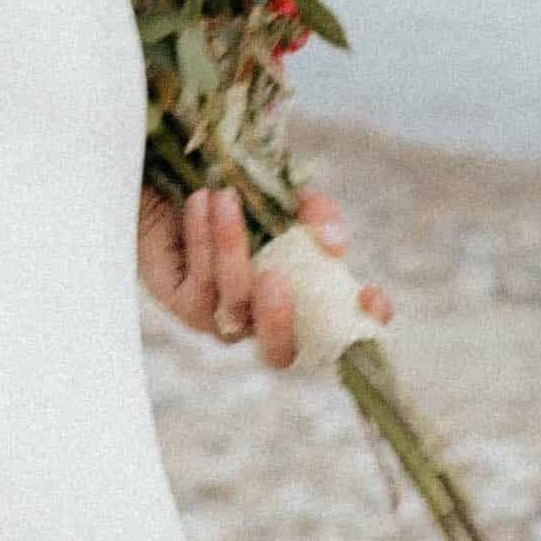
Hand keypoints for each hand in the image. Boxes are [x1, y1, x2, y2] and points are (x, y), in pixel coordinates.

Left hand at [138, 183, 387, 369]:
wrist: (171, 186)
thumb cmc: (240, 198)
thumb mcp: (286, 199)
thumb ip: (315, 213)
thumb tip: (333, 242)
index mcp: (301, 300)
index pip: (340, 333)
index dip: (361, 326)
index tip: (369, 295)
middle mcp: (264, 321)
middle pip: (280, 354)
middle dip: (279, 323)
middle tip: (275, 278)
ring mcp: (222, 319)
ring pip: (234, 300)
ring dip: (232, 246)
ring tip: (226, 197)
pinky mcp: (184, 305)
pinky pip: (200, 281)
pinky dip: (203, 238)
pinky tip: (201, 202)